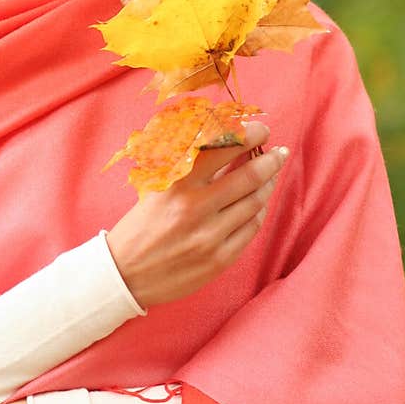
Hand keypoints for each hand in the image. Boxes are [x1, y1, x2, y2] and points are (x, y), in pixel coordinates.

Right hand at [106, 121, 287, 309]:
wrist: (125, 274)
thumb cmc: (140, 224)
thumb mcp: (156, 186)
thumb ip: (188, 165)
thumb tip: (228, 140)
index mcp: (176, 183)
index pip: (223, 148)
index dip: (249, 134)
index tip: (261, 129)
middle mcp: (194, 207)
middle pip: (250, 175)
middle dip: (271, 159)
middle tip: (279, 151)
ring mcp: (209, 236)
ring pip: (255, 202)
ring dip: (268, 184)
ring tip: (270, 176)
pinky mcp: (219, 259)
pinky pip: (251, 229)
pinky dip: (258, 212)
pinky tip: (257, 204)